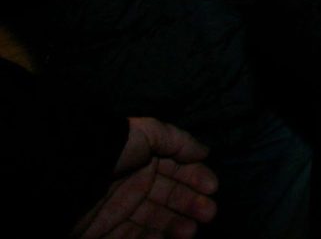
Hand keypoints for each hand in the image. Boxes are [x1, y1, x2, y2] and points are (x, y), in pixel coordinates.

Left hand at [71, 116, 218, 237]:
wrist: (67, 176)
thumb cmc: (113, 150)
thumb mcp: (148, 133)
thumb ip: (179, 141)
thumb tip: (205, 151)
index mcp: (147, 159)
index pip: (179, 170)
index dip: (197, 178)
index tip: (212, 187)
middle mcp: (138, 184)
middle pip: (171, 197)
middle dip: (192, 204)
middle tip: (208, 213)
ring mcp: (123, 209)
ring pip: (157, 219)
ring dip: (177, 225)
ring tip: (190, 230)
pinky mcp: (108, 231)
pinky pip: (135, 238)